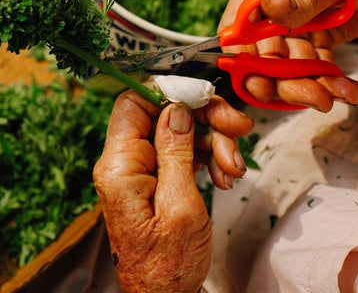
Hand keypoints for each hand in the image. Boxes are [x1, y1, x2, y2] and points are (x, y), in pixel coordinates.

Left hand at [93, 90, 252, 292]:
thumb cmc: (168, 265)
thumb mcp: (180, 205)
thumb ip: (176, 152)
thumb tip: (175, 109)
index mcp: (119, 166)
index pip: (132, 103)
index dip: (169, 93)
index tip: (205, 97)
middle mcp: (122, 164)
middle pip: (160, 114)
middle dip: (203, 119)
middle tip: (238, 129)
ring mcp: (137, 172)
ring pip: (175, 132)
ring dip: (212, 142)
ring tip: (235, 169)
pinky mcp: (152, 181)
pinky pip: (178, 153)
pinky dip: (206, 158)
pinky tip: (225, 176)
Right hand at [218, 0, 357, 109]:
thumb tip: (270, 6)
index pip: (240, 20)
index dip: (245, 52)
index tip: (259, 76)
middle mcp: (274, 2)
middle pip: (262, 50)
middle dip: (284, 77)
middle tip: (308, 94)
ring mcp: (294, 22)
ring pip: (287, 64)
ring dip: (309, 84)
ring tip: (334, 95)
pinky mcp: (315, 38)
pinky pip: (313, 66)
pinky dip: (328, 81)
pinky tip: (347, 90)